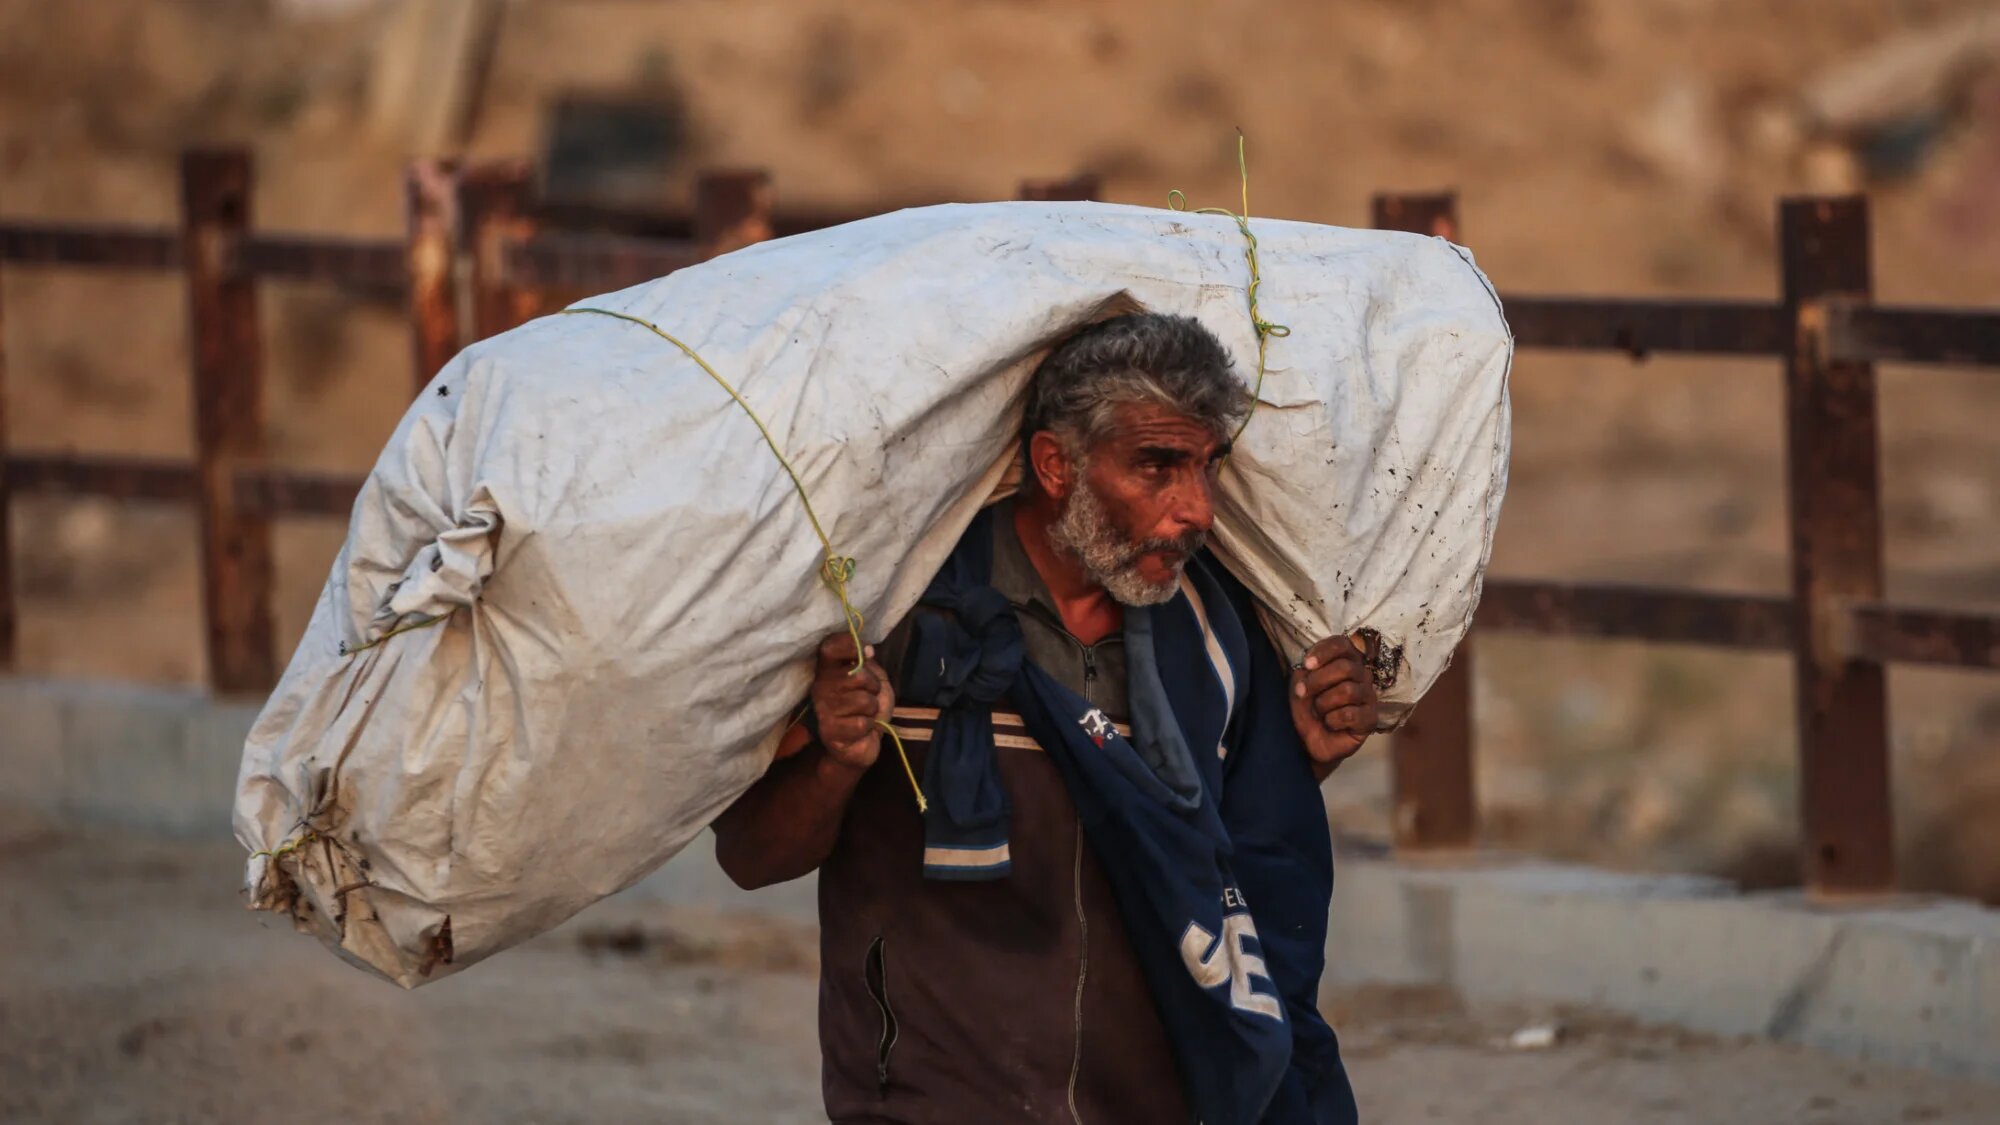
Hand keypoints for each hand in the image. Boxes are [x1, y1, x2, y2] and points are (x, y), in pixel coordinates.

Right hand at [811, 633, 893, 771]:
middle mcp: (821, 686)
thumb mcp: (873, 678)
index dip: (850, 644)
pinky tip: (861, 729)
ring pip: (863, 701)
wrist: (864, 742)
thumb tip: (866, 650)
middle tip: (869, 695)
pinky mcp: (830, 732)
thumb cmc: (868, 707)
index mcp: (829, 669)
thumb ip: (868, 662)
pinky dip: (869, 727)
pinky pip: (862, 723)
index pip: (829, 647)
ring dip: (872, 709)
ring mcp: (824, 710)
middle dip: (873, 686)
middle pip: (857, 675)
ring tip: (865, 714)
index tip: (867, 652)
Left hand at [1289, 634, 1379, 778]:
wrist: (1310, 740)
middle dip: (1317, 681)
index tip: (1306, 664)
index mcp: (1345, 661)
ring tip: (1318, 712)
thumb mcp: (1299, 688)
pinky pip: (1351, 714)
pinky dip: (1333, 720)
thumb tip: (1308, 668)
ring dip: (1323, 703)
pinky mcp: (1371, 719)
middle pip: (1345, 667)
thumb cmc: (1307, 709)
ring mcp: (1369, 697)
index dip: (1324, 652)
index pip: (1342, 644)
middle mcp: (1361, 675)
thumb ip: (1303, 674)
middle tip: (1302, 693)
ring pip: (1348, 691)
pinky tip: (1330, 724)